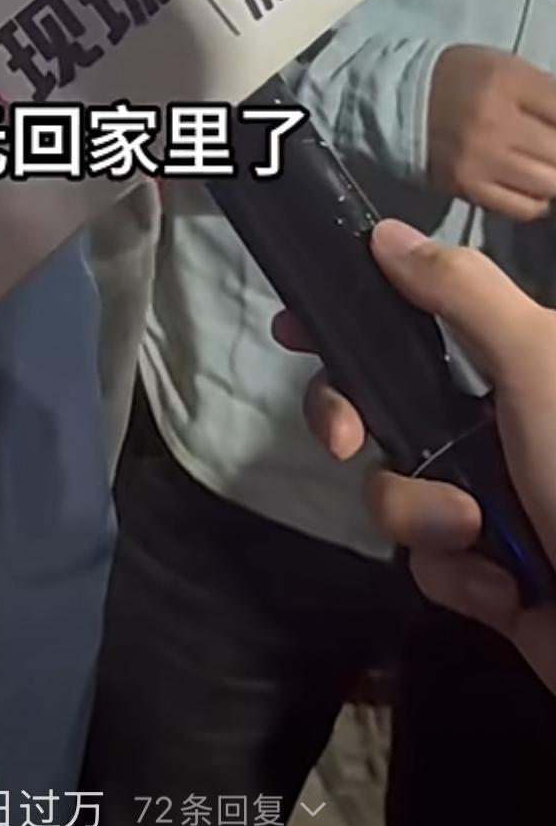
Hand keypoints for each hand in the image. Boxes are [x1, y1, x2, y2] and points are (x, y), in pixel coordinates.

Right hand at [277, 219, 555, 696]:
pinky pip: (429, 564)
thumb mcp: (534, 362)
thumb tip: (386, 235)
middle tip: (345, 440)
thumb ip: (463, 292)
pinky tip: (507, 590)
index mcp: (515, 368)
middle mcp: (497, 427)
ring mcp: (490, 502)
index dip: (350, 323)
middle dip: (354, 424)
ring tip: (478, 534)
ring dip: (425, 517)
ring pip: (395, 492)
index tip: (295, 329)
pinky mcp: (487, 574)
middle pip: (379, 406)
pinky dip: (462, 577)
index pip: (415, 327)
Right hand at [428, 45, 555, 218]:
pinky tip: (532, 184)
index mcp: (507, 81)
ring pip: (550, 183)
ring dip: (553, 175)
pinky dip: (537, 199)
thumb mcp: (509, 67)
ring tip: (546, 165)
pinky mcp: (469, 188)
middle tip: (551, 149)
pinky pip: (524, 207)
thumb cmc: (465, 79)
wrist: (403, 102)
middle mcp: (494, 121)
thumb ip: (549, 92)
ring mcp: (481, 159)